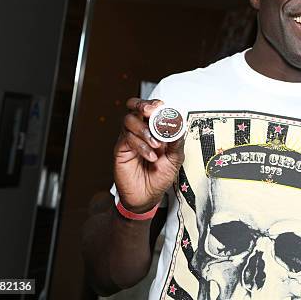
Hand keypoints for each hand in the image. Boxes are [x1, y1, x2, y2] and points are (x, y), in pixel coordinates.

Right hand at [113, 98, 184, 212]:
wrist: (147, 196)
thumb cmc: (160, 176)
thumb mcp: (175, 159)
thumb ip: (177, 142)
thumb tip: (179, 127)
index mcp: (156, 128)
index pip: (153, 108)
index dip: (156, 104)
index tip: (163, 106)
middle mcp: (141, 130)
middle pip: (135, 107)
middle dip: (142, 105)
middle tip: (151, 111)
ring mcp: (130, 138)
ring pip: (129, 120)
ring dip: (144, 130)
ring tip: (156, 145)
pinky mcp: (121, 149)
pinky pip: (127, 139)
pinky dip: (140, 146)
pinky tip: (150, 156)